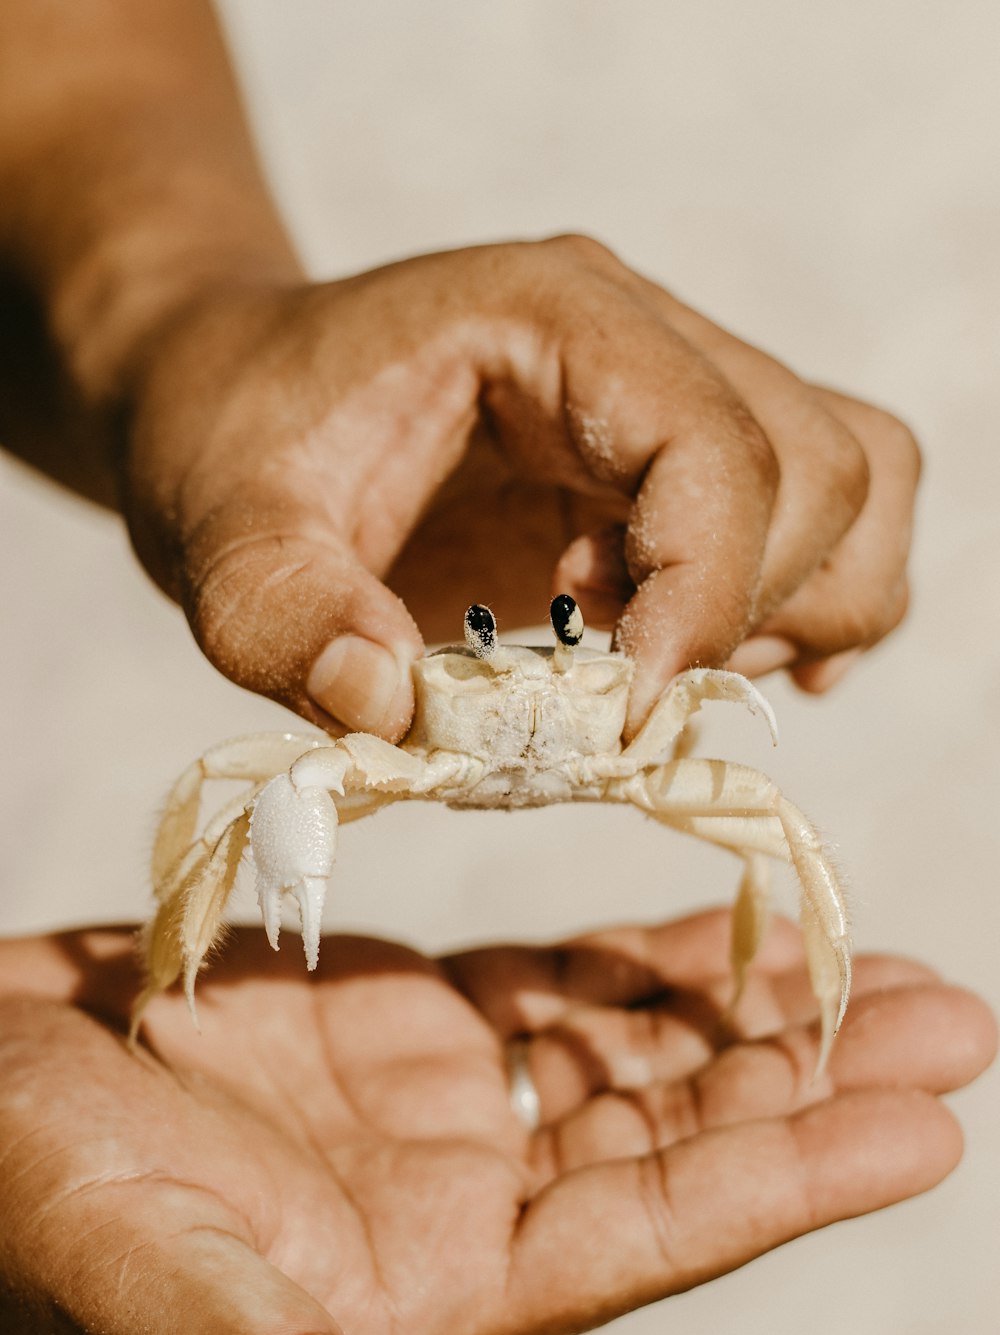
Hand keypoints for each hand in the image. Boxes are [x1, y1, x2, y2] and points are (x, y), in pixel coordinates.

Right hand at [0, 912, 990, 1334]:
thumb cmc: (22, 1188)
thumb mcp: (134, 1272)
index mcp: (425, 1287)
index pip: (644, 1231)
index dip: (787, 1177)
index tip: (928, 1122)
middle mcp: (461, 1201)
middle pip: (674, 1135)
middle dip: (818, 1079)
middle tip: (955, 1014)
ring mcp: (443, 1107)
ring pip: (632, 1053)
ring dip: (755, 1007)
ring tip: (885, 959)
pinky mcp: (411, 1027)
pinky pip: (556, 985)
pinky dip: (644, 953)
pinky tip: (727, 921)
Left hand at [122, 237, 920, 737]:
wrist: (240, 396)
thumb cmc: (235, 442)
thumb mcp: (220, 532)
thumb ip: (283, 618)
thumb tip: (391, 709)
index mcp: (551, 317)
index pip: (715, 443)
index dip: (703, 593)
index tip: (624, 714)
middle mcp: (641, 337)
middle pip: (816, 468)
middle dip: (742, 612)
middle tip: (607, 686)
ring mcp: (673, 390)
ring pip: (851, 487)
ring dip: (789, 612)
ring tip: (643, 666)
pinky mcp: (675, 461)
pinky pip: (826, 514)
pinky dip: (808, 604)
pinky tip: (691, 661)